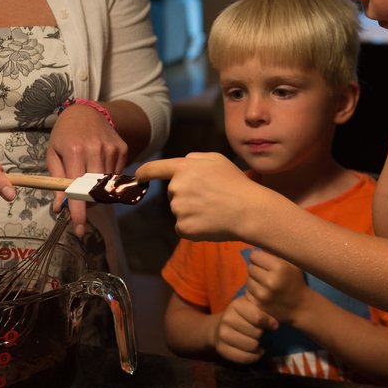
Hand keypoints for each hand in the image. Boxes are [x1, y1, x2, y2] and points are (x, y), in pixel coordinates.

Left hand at [47, 99, 128, 234]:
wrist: (86, 111)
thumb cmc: (64, 134)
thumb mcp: (53, 154)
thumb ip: (56, 180)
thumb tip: (60, 207)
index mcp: (74, 151)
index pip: (78, 188)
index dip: (79, 211)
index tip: (80, 229)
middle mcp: (96, 150)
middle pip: (96, 190)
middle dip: (88, 203)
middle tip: (81, 202)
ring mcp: (112, 149)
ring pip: (108, 185)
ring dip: (98, 192)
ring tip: (88, 183)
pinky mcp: (123, 150)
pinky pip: (117, 175)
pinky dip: (108, 181)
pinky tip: (98, 170)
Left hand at [135, 153, 278, 241]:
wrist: (248, 210)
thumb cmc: (235, 183)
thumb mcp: (216, 160)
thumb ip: (194, 159)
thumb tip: (181, 166)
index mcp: (183, 168)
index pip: (154, 169)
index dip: (144, 172)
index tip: (138, 176)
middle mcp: (176, 187)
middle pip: (172, 193)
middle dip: (186, 195)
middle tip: (210, 197)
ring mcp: (178, 209)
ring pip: (179, 211)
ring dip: (191, 212)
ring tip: (213, 210)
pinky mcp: (183, 228)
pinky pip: (183, 227)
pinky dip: (194, 227)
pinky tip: (210, 222)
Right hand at [213, 294, 277, 364]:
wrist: (220, 326)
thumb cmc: (243, 315)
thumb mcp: (252, 306)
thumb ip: (264, 310)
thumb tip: (274, 325)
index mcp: (236, 305)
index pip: (258, 318)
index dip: (269, 322)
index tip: (274, 325)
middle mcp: (227, 319)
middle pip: (256, 333)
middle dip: (261, 334)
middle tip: (260, 333)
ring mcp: (222, 334)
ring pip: (251, 346)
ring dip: (258, 346)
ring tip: (257, 342)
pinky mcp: (221, 349)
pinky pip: (243, 357)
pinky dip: (253, 357)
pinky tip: (256, 352)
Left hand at [244, 249, 309, 324]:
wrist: (301, 307)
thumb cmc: (296, 281)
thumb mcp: (291, 263)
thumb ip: (275, 252)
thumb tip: (259, 243)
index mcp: (279, 267)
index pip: (254, 255)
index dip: (259, 257)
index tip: (265, 261)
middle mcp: (270, 281)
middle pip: (250, 267)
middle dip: (256, 268)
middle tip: (265, 272)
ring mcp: (263, 295)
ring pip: (247, 280)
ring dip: (254, 280)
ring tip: (264, 282)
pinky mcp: (258, 305)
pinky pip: (247, 292)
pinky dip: (253, 291)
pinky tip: (263, 291)